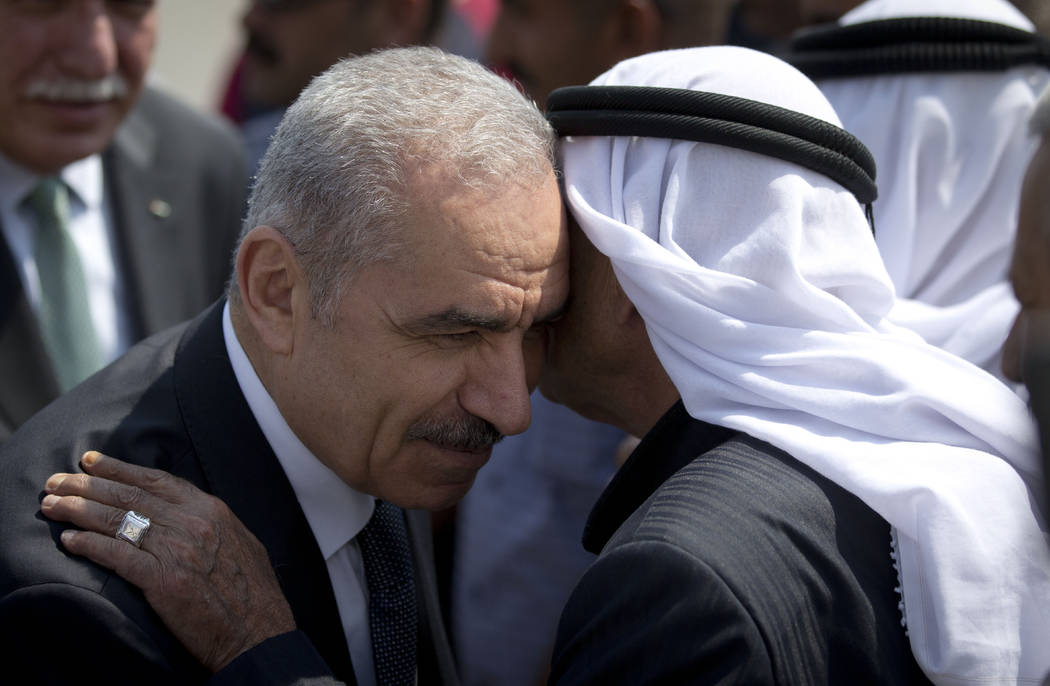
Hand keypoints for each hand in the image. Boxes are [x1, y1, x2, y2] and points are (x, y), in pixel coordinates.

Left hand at [39, 451, 296, 671]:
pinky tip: (70, 541)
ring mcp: (177, 550)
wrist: (260, 630)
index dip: (119, 469)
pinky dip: (90, 546)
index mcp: (210, 509)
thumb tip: (186, 512)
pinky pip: (118, 556)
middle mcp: (192, 523)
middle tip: (56, 481)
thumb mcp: (239, 541)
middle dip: (87, 486)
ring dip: (78, 511)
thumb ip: (211, 522)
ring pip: (118, 521)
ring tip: (52, 506)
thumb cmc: (253, 591)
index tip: (91, 461)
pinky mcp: (164, 580)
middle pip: (129, 497)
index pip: (156, 480)